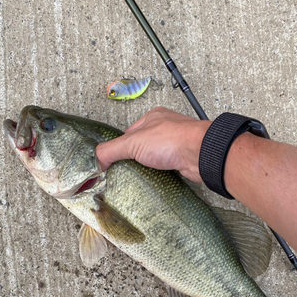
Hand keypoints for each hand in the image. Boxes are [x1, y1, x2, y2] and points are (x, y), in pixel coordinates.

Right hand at [96, 107, 210, 181]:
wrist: (201, 154)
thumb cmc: (174, 140)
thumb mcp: (133, 143)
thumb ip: (111, 150)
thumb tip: (96, 159)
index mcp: (152, 118)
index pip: (128, 134)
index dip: (119, 148)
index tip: (111, 161)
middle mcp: (165, 128)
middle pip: (141, 146)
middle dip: (133, 159)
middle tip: (125, 171)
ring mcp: (175, 144)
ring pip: (154, 158)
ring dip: (147, 167)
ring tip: (141, 175)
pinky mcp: (182, 159)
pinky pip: (165, 168)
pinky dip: (159, 174)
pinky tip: (155, 178)